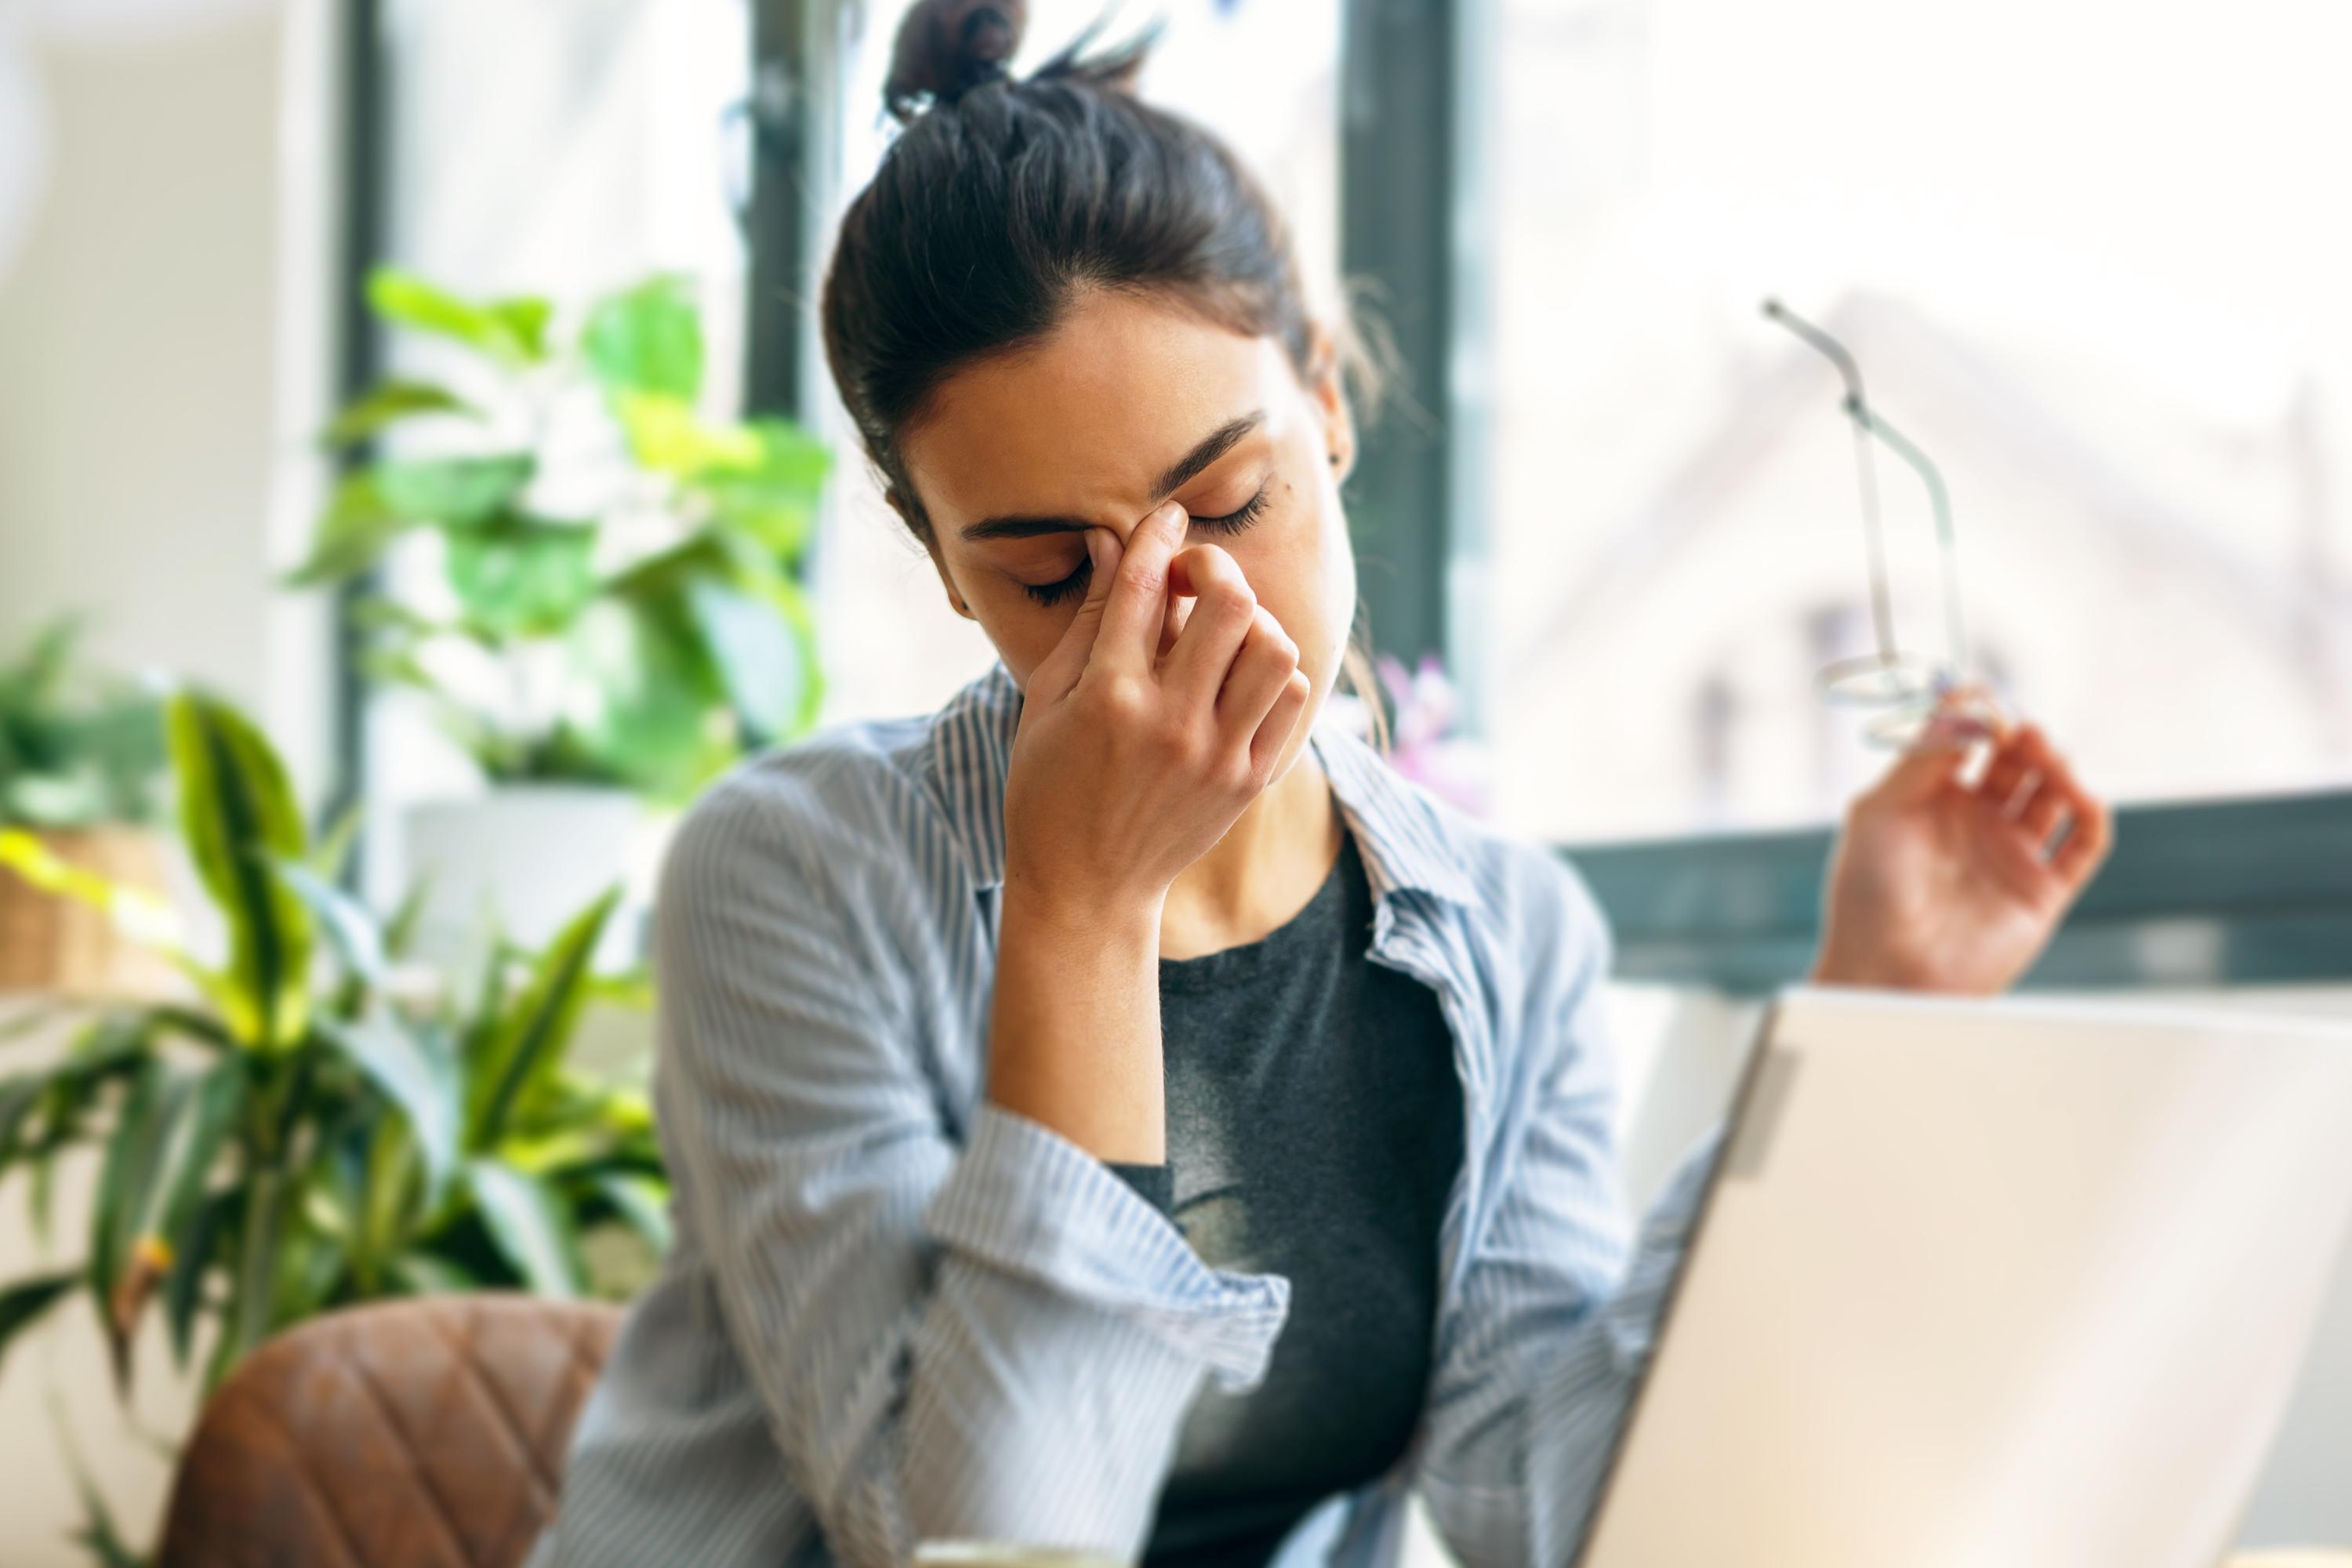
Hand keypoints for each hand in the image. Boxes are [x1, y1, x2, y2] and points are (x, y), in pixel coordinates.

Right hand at [1002, 501, 1312, 914]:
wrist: (1087, 886)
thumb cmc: (1049, 787)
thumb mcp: (1047, 699)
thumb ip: (1085, 618)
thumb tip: (1110, 540)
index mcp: (1108, 694)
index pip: (1146, 584)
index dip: (1159, 535)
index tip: (1167, 516)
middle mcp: (1170, 721)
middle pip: (1229, 601)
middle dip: (1213, 567)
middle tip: (1193, 579)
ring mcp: (1216, 754)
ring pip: (1274, 646)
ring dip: (1250, 620)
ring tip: (1221, 632)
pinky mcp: (1247, 780)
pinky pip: (1290, 696)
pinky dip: (1271, 670)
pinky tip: (1238, 675)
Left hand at [1812, 691, 2114, 993]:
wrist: (1887, 969)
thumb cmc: (1868, 891)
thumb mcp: (1882, 809)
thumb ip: (1924, 755)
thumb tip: (1963, 698)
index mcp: (1931, 798)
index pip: (1969, 740)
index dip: (1981, 715)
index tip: (1984, 698)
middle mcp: (1975, 822)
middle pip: (2017, 761)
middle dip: (2022, 736)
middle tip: (2018, 727)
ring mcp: (2011, 853)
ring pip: (2054, 793)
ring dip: (2057, 765)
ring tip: (2043, 752)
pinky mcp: (2043, 888)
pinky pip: (2083, 841)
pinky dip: (2090, 811)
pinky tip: (2078, 792)